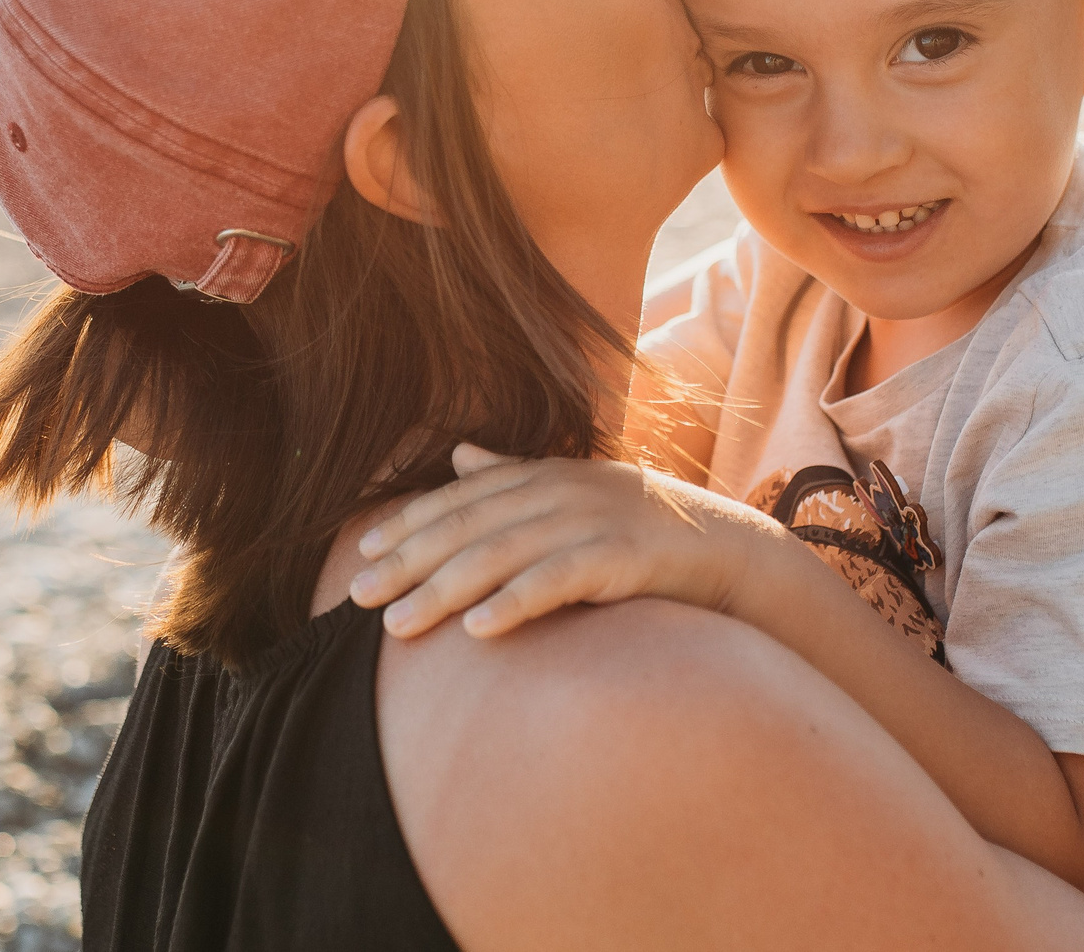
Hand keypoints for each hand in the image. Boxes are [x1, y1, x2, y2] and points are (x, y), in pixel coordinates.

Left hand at [348, 445, 780, 638]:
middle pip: (468, 527)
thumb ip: (514, 474)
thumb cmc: (640, 527)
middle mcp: (559, 491)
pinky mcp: (620, 560)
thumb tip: (459, 451)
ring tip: (397, 625)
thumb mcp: (573, 489)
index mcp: (544, 474)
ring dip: (441, 592)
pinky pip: (556, 583)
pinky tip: (477, 630)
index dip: (411, 522)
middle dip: (408, 561)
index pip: (463, 498)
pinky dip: (514, 604)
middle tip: (358, 595)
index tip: (366, 552)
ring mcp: (589, 523)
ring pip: (499, 557)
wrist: (726, 548)